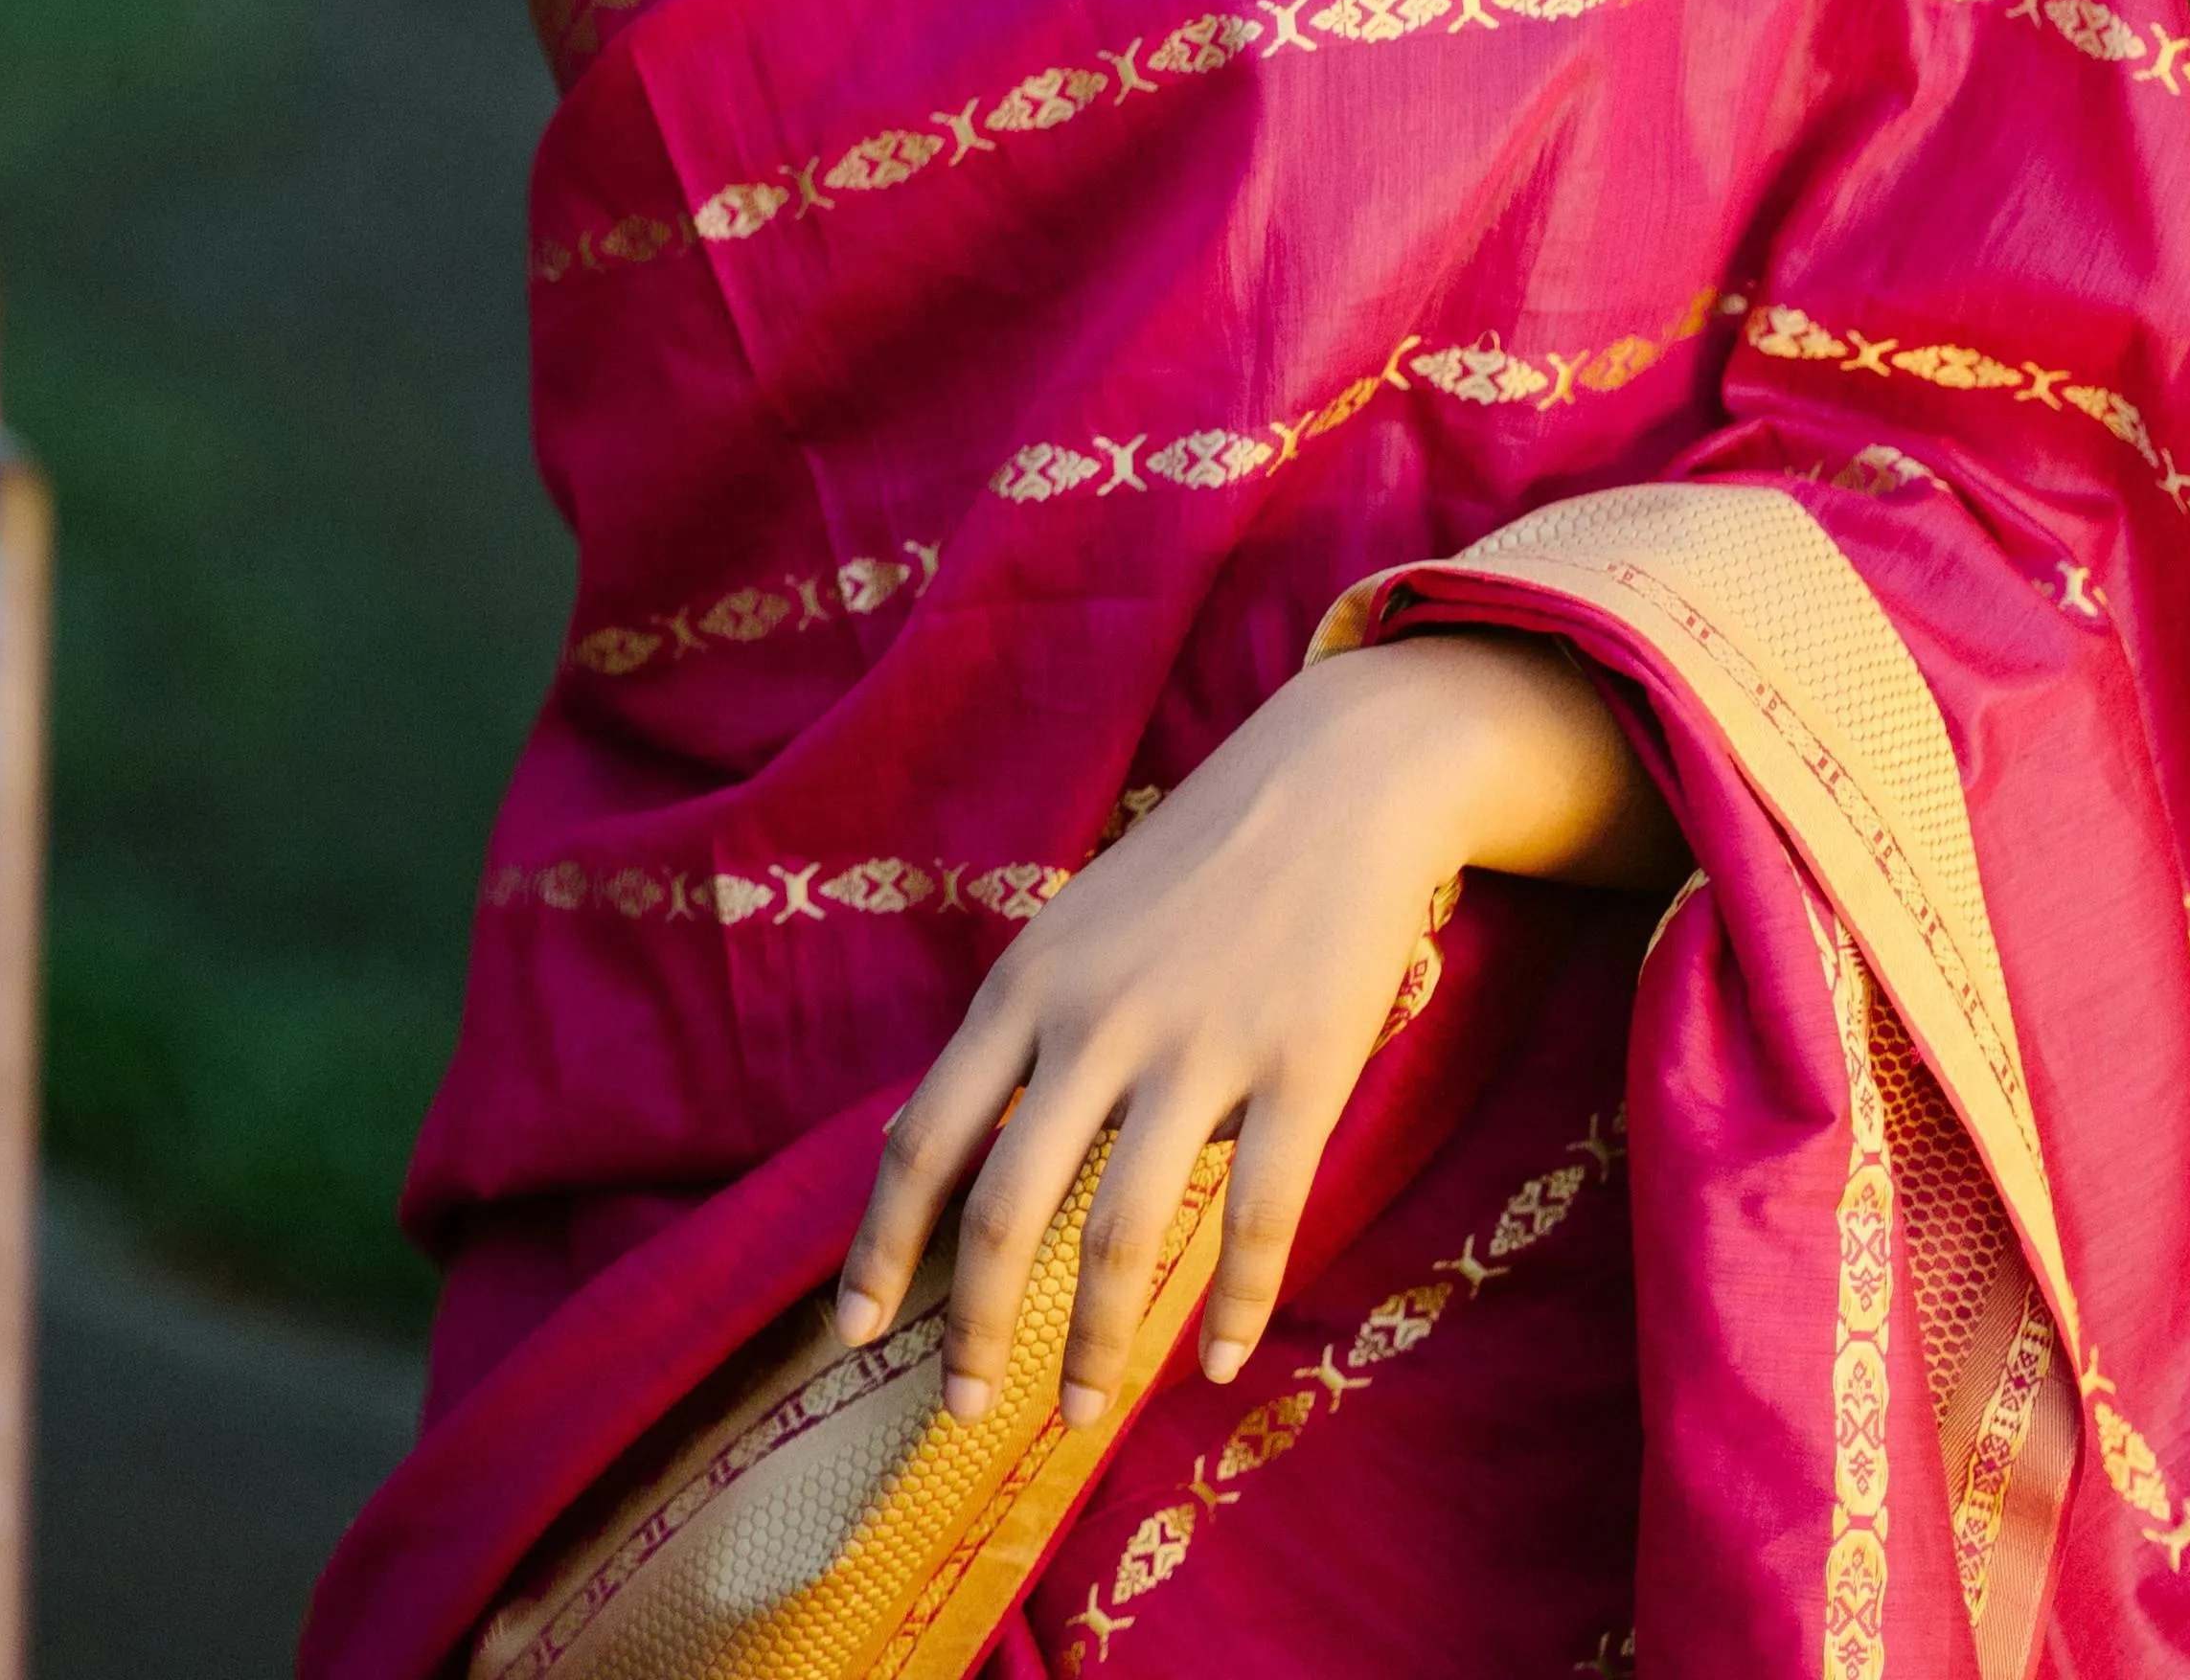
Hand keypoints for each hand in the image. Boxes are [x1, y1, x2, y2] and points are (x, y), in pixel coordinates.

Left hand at [830, 633, 1673, 1436]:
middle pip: (1008, 1207)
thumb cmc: (1193, 867)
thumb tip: (946, 1159)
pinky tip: (1224, 1361)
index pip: (926, 1139)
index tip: (853, 1335)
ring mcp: (1202, 1045)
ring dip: (1096, 1344)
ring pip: (1124, 1232)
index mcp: (1027, 987)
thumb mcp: (1073, 932)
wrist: (1336, 778)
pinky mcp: (1302, 1066)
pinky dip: (1239, 1307)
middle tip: (963, 1408)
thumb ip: (1018, 1037)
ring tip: (1077, 1410)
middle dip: (976, 1326)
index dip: (881, 1249)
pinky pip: (1261, 1215)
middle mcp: (1097, 1020)